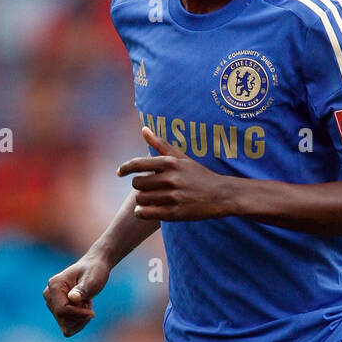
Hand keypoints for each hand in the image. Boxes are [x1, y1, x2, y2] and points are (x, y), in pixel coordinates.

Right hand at [42, 251, 111, 336]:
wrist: (93, 268)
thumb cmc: (94, 272)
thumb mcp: (92, 279)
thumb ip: (82, 289)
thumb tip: (72, 298)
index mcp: (54, 285)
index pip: (62, 311)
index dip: (79, 315)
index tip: (92, 313)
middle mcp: (49, 295)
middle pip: (63, 320)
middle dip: (80, 317)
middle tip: (88, 304)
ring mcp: (51, 303)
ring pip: (65, 326)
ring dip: (80, 319)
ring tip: (85, 305)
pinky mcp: (56, 310)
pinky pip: (66, 327)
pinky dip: (78, 322)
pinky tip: (82, 309)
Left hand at [118, 127, 232, 221]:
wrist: (221, 195)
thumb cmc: (199, 175)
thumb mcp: (182, 157)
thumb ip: (161, 144)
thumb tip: (143, 129)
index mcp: (170, 163)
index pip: (138, 164)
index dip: (125, 168)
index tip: (120, 172)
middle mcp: (171, 179)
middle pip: (137, 183)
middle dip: (139, 186)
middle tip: (146, 188)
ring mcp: (173, 197)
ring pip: (141, 198)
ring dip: (141, 200)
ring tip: (148, 199)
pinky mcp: (175, 213)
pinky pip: (147, 212)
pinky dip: (141, 212)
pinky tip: (144, 210)